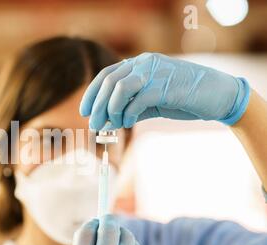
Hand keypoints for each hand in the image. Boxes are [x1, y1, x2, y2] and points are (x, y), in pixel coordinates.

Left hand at [80, 52, 250, 129]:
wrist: (217, 96)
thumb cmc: (183, 98)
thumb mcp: (151, 102)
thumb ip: (131, 107)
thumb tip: (107, 121)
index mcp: (139, 64)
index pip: (107, 75)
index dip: (92, 93)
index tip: (84, 111)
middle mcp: (144, 63)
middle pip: (109, 81)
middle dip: (97, 105)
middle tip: (93, 125)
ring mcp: (155, 72)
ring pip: (120, 87)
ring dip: (111, 109)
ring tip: (113, 125)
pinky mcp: (165, 86)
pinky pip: (138, 99)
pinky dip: (129, 113)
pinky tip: (129, 124)